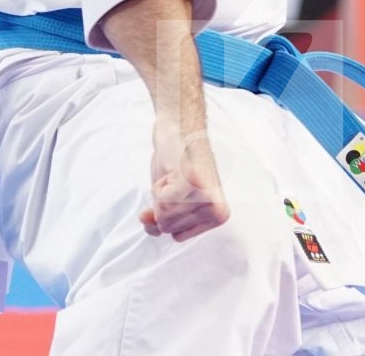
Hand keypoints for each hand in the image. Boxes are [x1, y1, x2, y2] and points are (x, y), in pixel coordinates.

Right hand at [139, 115, 230, 241]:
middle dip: (162, 203)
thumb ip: (161, 220)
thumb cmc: (176, 164)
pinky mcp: (193, 182)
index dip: (168, 213)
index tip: (178, 192)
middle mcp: (217, 210)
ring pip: (162, 216)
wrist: (179, 127)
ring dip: (160, 193)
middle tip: (175, 180)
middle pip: (168, 228)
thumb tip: (146, 222)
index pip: (177, 237)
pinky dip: (158, 185)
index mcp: (218, 216)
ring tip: (173, 174)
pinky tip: (171, 170)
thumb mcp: (170, 200)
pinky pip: (161, 201)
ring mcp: (206, 197)